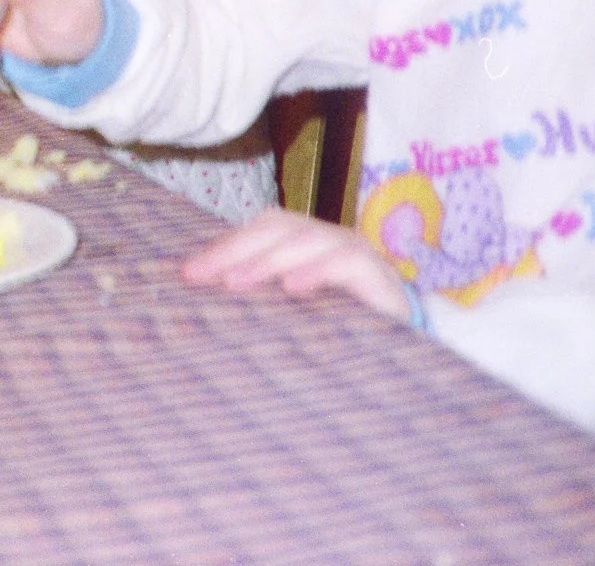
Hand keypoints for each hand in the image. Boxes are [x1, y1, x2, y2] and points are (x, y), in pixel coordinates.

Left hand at [181, 208, 410, 321]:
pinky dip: (318, 270)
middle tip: (200, 276)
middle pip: (278, 227)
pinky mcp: (382, 278)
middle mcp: (329, 243)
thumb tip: (198, 307)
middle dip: (234, 248)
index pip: (260, 229)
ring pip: (308, 238)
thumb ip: (258, 306)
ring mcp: (357, 256)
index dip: (224, 245)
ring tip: (235, 283)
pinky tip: (293, 289)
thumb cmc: (339, 343)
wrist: (408, 367)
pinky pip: (348, 262)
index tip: (186, 274)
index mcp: (304, 247)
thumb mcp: (290, 321)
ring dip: (268, 258)